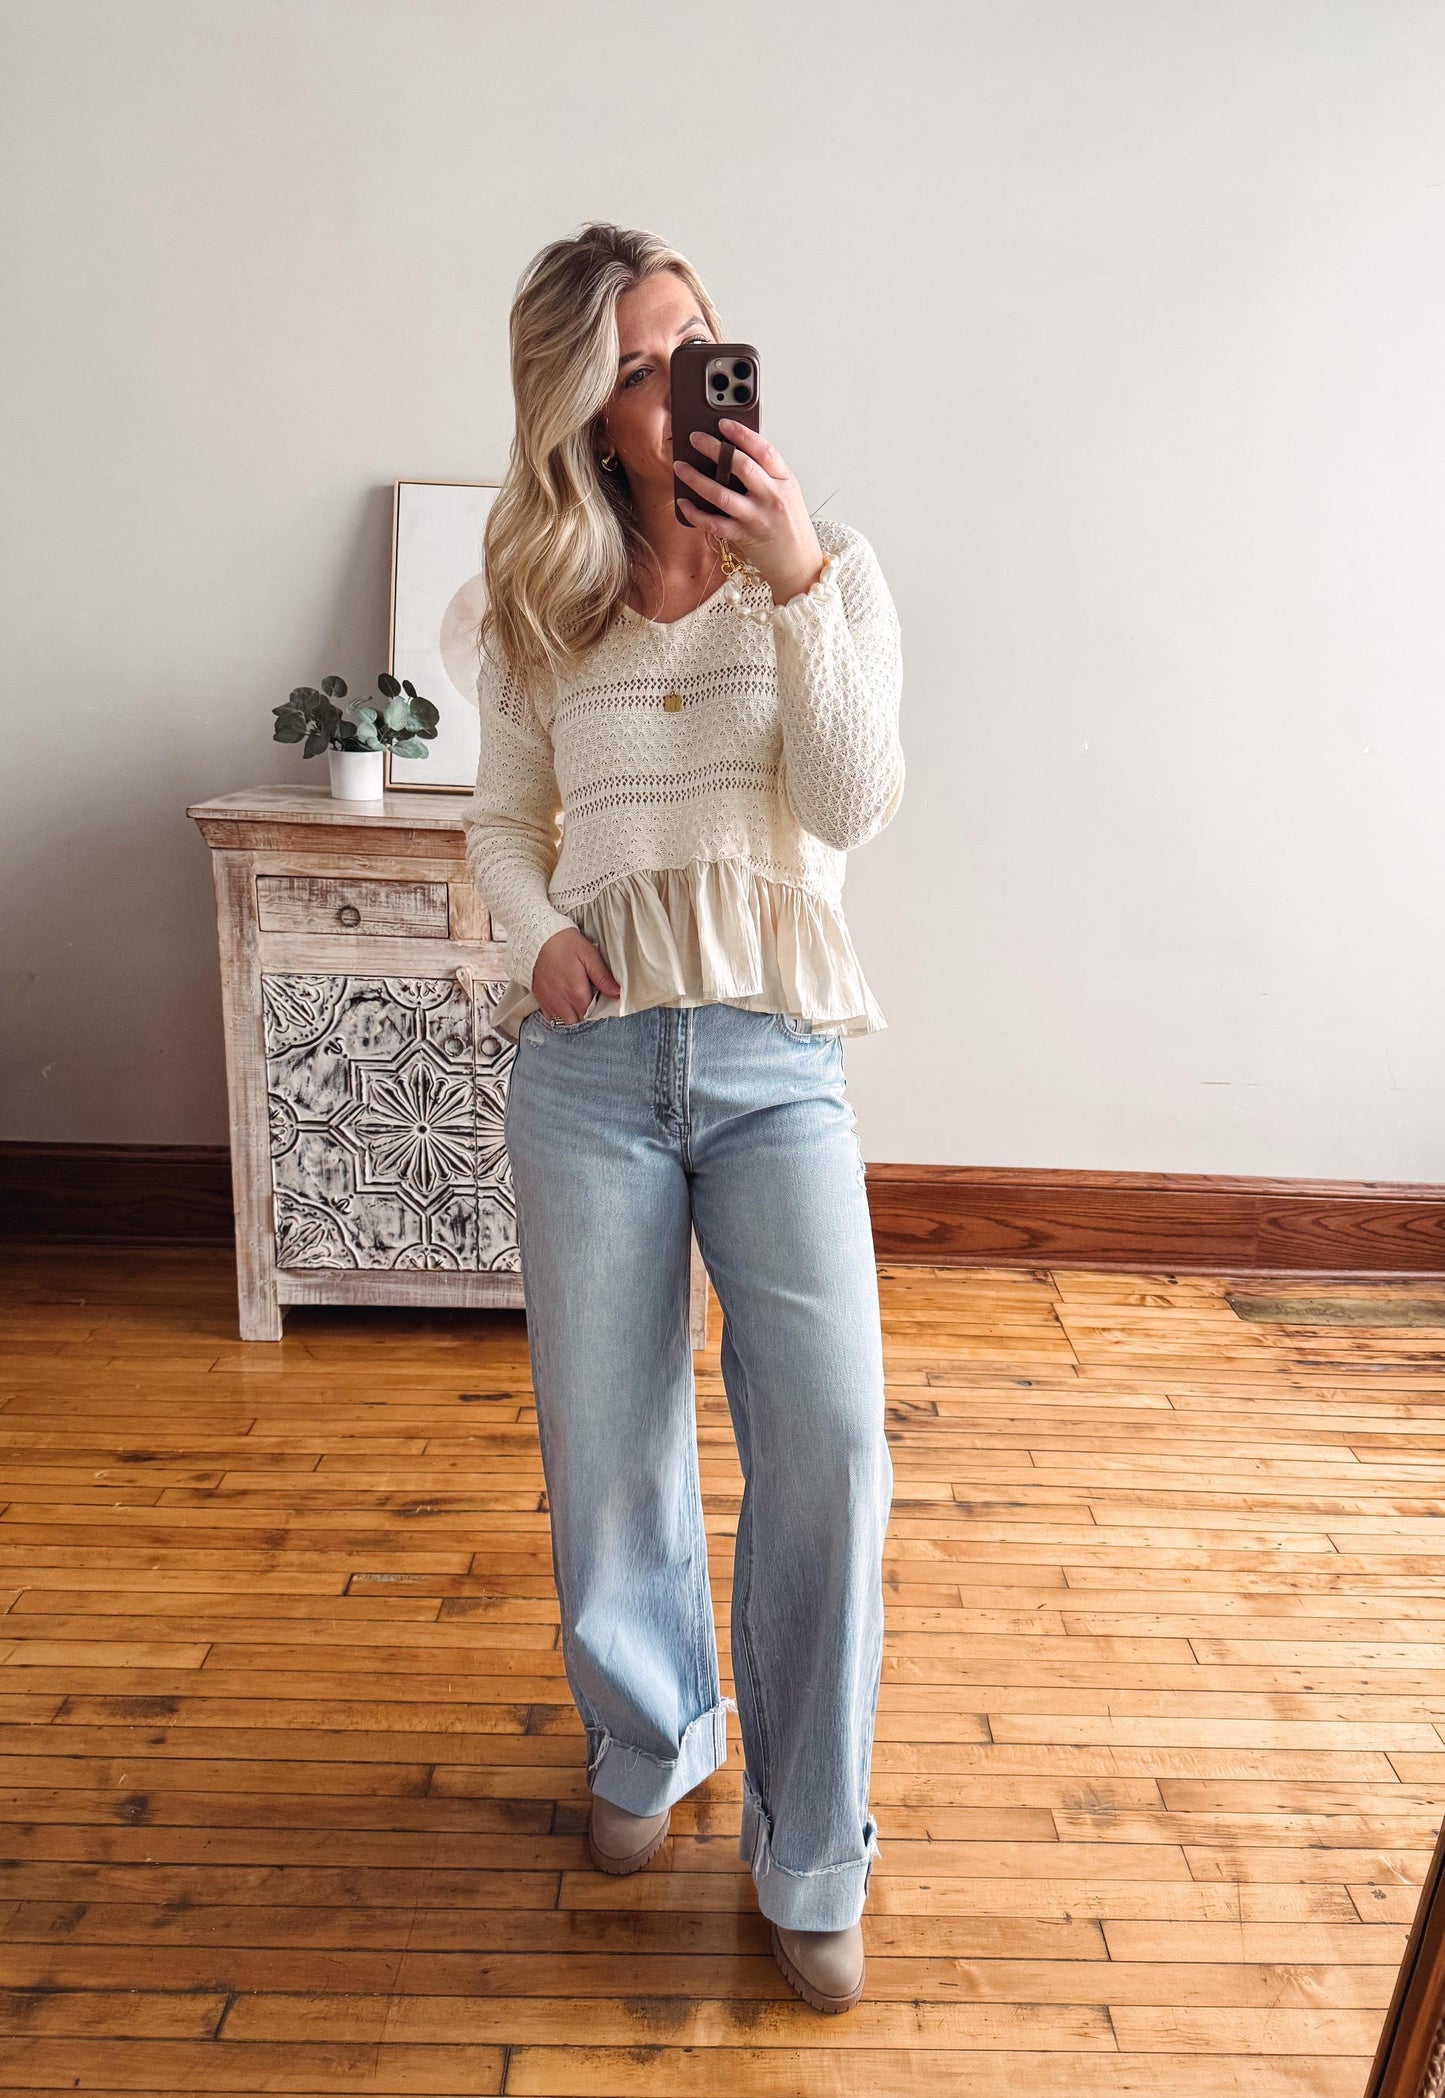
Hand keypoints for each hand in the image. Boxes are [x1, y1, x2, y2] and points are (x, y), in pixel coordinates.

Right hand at [532, 926, 620, 1023]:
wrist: (538, 939)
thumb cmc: (564, 944)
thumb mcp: (589, 955)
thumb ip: (603, 977)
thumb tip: (617, 992)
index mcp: (578, 994)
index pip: (593, 1014)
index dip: (598, 1006)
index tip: (598, 995)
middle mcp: (563, 1002)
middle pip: (579, 1019)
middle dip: (585, 1011)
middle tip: (587, 995)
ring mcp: (550, 1002)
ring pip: (565, 1020)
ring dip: (572, 1013)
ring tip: (575, 997)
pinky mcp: (540, 999)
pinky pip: (551, 1016)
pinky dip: (558, 1012)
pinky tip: (562, 999)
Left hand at [673, 419, 826, 607]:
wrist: (799, 563)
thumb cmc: (790, 524)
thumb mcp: (787, 492)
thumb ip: (766, 473)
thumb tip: (731, 450)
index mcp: (784, 480)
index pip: (763, 450)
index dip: (742, 434)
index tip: (723, 423)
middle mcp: (772, 497)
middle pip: (741, 466)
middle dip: (714, 449)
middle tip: (694, 438)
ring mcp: (757, 518)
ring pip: (722, 495)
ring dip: (697, 479)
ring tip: (680, 467)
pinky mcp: (744, 537)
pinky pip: (714, 523)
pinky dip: (695, 513)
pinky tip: (683, 502)